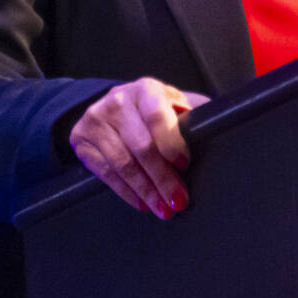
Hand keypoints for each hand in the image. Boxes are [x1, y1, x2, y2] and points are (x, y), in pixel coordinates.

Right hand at [69, 78, 208, 218]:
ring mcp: (96, 119)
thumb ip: (194, 116)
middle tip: (178, 200)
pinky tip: (142, 202)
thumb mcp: (175, 104)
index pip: (157, 116)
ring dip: (146, 191)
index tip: (184, 165)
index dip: (172, 143)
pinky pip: (105, 172)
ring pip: (122, 163)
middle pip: (141, 146)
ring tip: (163, 208)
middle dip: (162, 178)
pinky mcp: (81, 138)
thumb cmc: (155, 110)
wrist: (114, 106)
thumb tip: (217, 130)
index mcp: (146, 89)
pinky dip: (126, 191)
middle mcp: (118, 100)